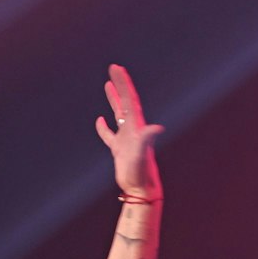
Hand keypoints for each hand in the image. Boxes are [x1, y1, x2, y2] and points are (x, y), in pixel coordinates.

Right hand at [95, 64, 164, 197]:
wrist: (141, 190)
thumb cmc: (141, 173)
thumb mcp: (142, 154)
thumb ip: (147, 139)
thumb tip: (157, 127)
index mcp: (136, 126)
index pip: (128, 99)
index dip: (123, 83)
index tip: (116, 68)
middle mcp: (132, 129)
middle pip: (124, 101)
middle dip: (119, 84)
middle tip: (113, 68)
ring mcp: (125, 139)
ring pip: (118, 114)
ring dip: (114, 99)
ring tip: (108, 85)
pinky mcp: (119, 150)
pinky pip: (109, 135)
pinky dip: (104, 127)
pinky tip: (100, 121)